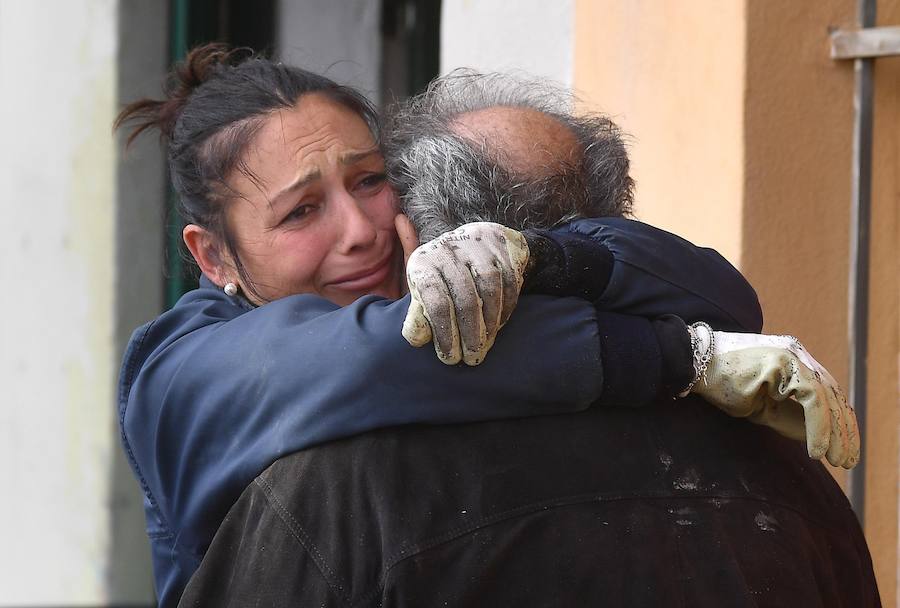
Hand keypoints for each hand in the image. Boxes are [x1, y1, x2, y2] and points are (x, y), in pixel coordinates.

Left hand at [399, 220, 529, 365]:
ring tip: (485, 345)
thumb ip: (418, 317)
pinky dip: (506, 307)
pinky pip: (509, 282)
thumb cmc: (443, 277)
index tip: (449, 357)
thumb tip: (418, 340)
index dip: (444, 333)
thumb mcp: (423, 293)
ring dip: (490, 323)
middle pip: (465, 298)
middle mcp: (449, 249)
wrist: (474, 240)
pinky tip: (499, 325)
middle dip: (470, 333)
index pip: (435, 301)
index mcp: (424, 263)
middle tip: (472, 358)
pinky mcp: (501, 247)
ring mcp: (477, 246)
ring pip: (490, 289)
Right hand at [689, 328, 859, 468]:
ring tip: (836, 460)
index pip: (828, 394)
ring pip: (828, 398)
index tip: (841, 450)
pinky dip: (819, 426)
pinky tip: (816, 450)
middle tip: (846, 461)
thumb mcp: (763, 408)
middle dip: (844, 432)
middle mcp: (798, 355)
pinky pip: (812, 398)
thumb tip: (818, 440)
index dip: (838, 423)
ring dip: (835, 433)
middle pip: (834, 395)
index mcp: (795, 362)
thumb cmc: (723, 386)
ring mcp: (793, 355)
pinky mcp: (784, 362)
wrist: (694, 365)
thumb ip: (792, 419)